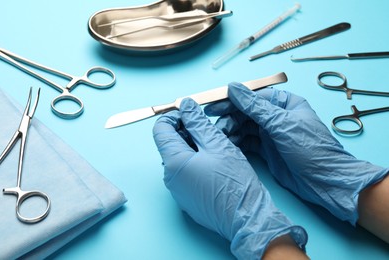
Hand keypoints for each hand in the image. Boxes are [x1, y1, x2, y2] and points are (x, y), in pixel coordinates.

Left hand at [153, 98, 306, 258]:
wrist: (247, 218)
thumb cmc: (234, 183)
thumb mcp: (218, 145)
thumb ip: (198, 123)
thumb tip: (185, 105)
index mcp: (174, 162)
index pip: (161, 129)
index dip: (174, 115)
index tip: (191, 112)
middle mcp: (170, 177)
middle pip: (170, 143)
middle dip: (187, 131)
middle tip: (210, 128)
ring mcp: (178, 190)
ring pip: (180, 158)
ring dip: (194, 146)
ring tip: (216, 145)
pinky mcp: (187, 198)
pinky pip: (186, 173)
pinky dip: (197, 162)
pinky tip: (216, 162)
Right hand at [205, 83, 387, 224]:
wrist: (324, 181)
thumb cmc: (311, 149)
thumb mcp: (281, 124)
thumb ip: (255, 106)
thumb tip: (234, 88)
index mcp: (284, 103)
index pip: (252, 97)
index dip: (232, 101)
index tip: (213, 106)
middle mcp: (276, 116)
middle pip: (246, 113)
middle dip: (230, 119)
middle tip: (216, 128)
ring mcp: (271, 134)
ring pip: (244, 128)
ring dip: (232, 132)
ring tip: (221, 139)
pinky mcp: (267, 150)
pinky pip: (247, 142)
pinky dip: (237, 144)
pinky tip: (229, 146)